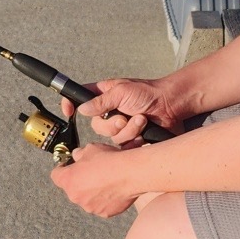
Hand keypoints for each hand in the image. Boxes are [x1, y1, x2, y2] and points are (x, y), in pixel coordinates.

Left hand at [50, 139, 140, 216]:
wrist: (131, 174)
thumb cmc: (109, 160)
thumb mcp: (90, 149)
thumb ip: (80, 154)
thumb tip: (77, 156)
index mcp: (68, 180)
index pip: (56, 175)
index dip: (62, 169)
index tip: (69, 165)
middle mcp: (75, 196)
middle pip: (72, 189)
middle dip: (79, 181)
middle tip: (92, 173)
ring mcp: (90, 207)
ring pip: (87, 199)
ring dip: (92, 192)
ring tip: (106, 182)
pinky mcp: (104, 213)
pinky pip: (101, 206)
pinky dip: (105, 200)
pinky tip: (114, 190)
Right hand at [68, 75, 183, 144]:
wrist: (171, 106)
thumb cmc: (149, 92)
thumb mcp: (122, 91)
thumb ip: (100, 101)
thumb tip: (82, 109)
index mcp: (105, 96)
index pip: (81, 99)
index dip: (72, 105)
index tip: (67, 111)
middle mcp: (110, 112)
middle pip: (97, 126)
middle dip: (112, 124)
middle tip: (125, 117)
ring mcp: (121, 126)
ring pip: (112, 138)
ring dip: (128, 130)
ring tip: (141, 120)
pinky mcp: (131, 139)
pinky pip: (124, 147)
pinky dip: (135, 140)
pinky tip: (144, 132)